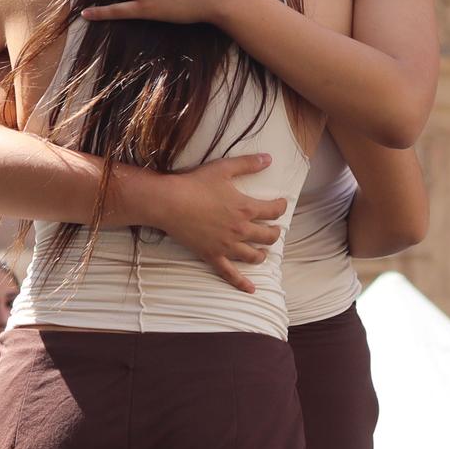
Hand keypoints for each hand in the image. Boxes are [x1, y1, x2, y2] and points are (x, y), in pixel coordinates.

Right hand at [151, 155, 286, 292]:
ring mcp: (227, 245)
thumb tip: (268, 158)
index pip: (274, 211)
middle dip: (274, 232)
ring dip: (262, 254)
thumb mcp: (223, 169)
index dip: (280, 206)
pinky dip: (242, 283)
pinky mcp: (212, 255)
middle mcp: (241, 229)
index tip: (279, 204)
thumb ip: (248, 164)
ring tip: (263, 251)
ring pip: (254, 255)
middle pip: (268, 235)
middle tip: (272, 229)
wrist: (168, 202)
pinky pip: (230, 274)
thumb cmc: (194, 184)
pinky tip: (252, 290)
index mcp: (246, 208)